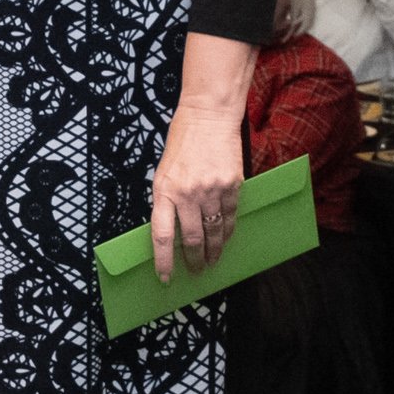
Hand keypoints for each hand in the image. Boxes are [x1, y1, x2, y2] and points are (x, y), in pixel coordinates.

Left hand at [149, 99, 243, 278]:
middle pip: (191, 239)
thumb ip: (167, 199)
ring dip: (214, 250)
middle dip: (194, 259)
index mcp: (164, 190)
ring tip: (213, 260)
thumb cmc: (183, 141)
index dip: (163, 261)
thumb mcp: (164, 171)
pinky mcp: (232, 185)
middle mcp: (187, 193)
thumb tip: (172, 229)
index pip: (161, 236)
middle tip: (196, 270)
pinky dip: (228, 230)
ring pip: (214, 231)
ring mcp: (212, 190)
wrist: (208, 116)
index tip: (165, 277)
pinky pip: (230, 216)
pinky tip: (226, 238)